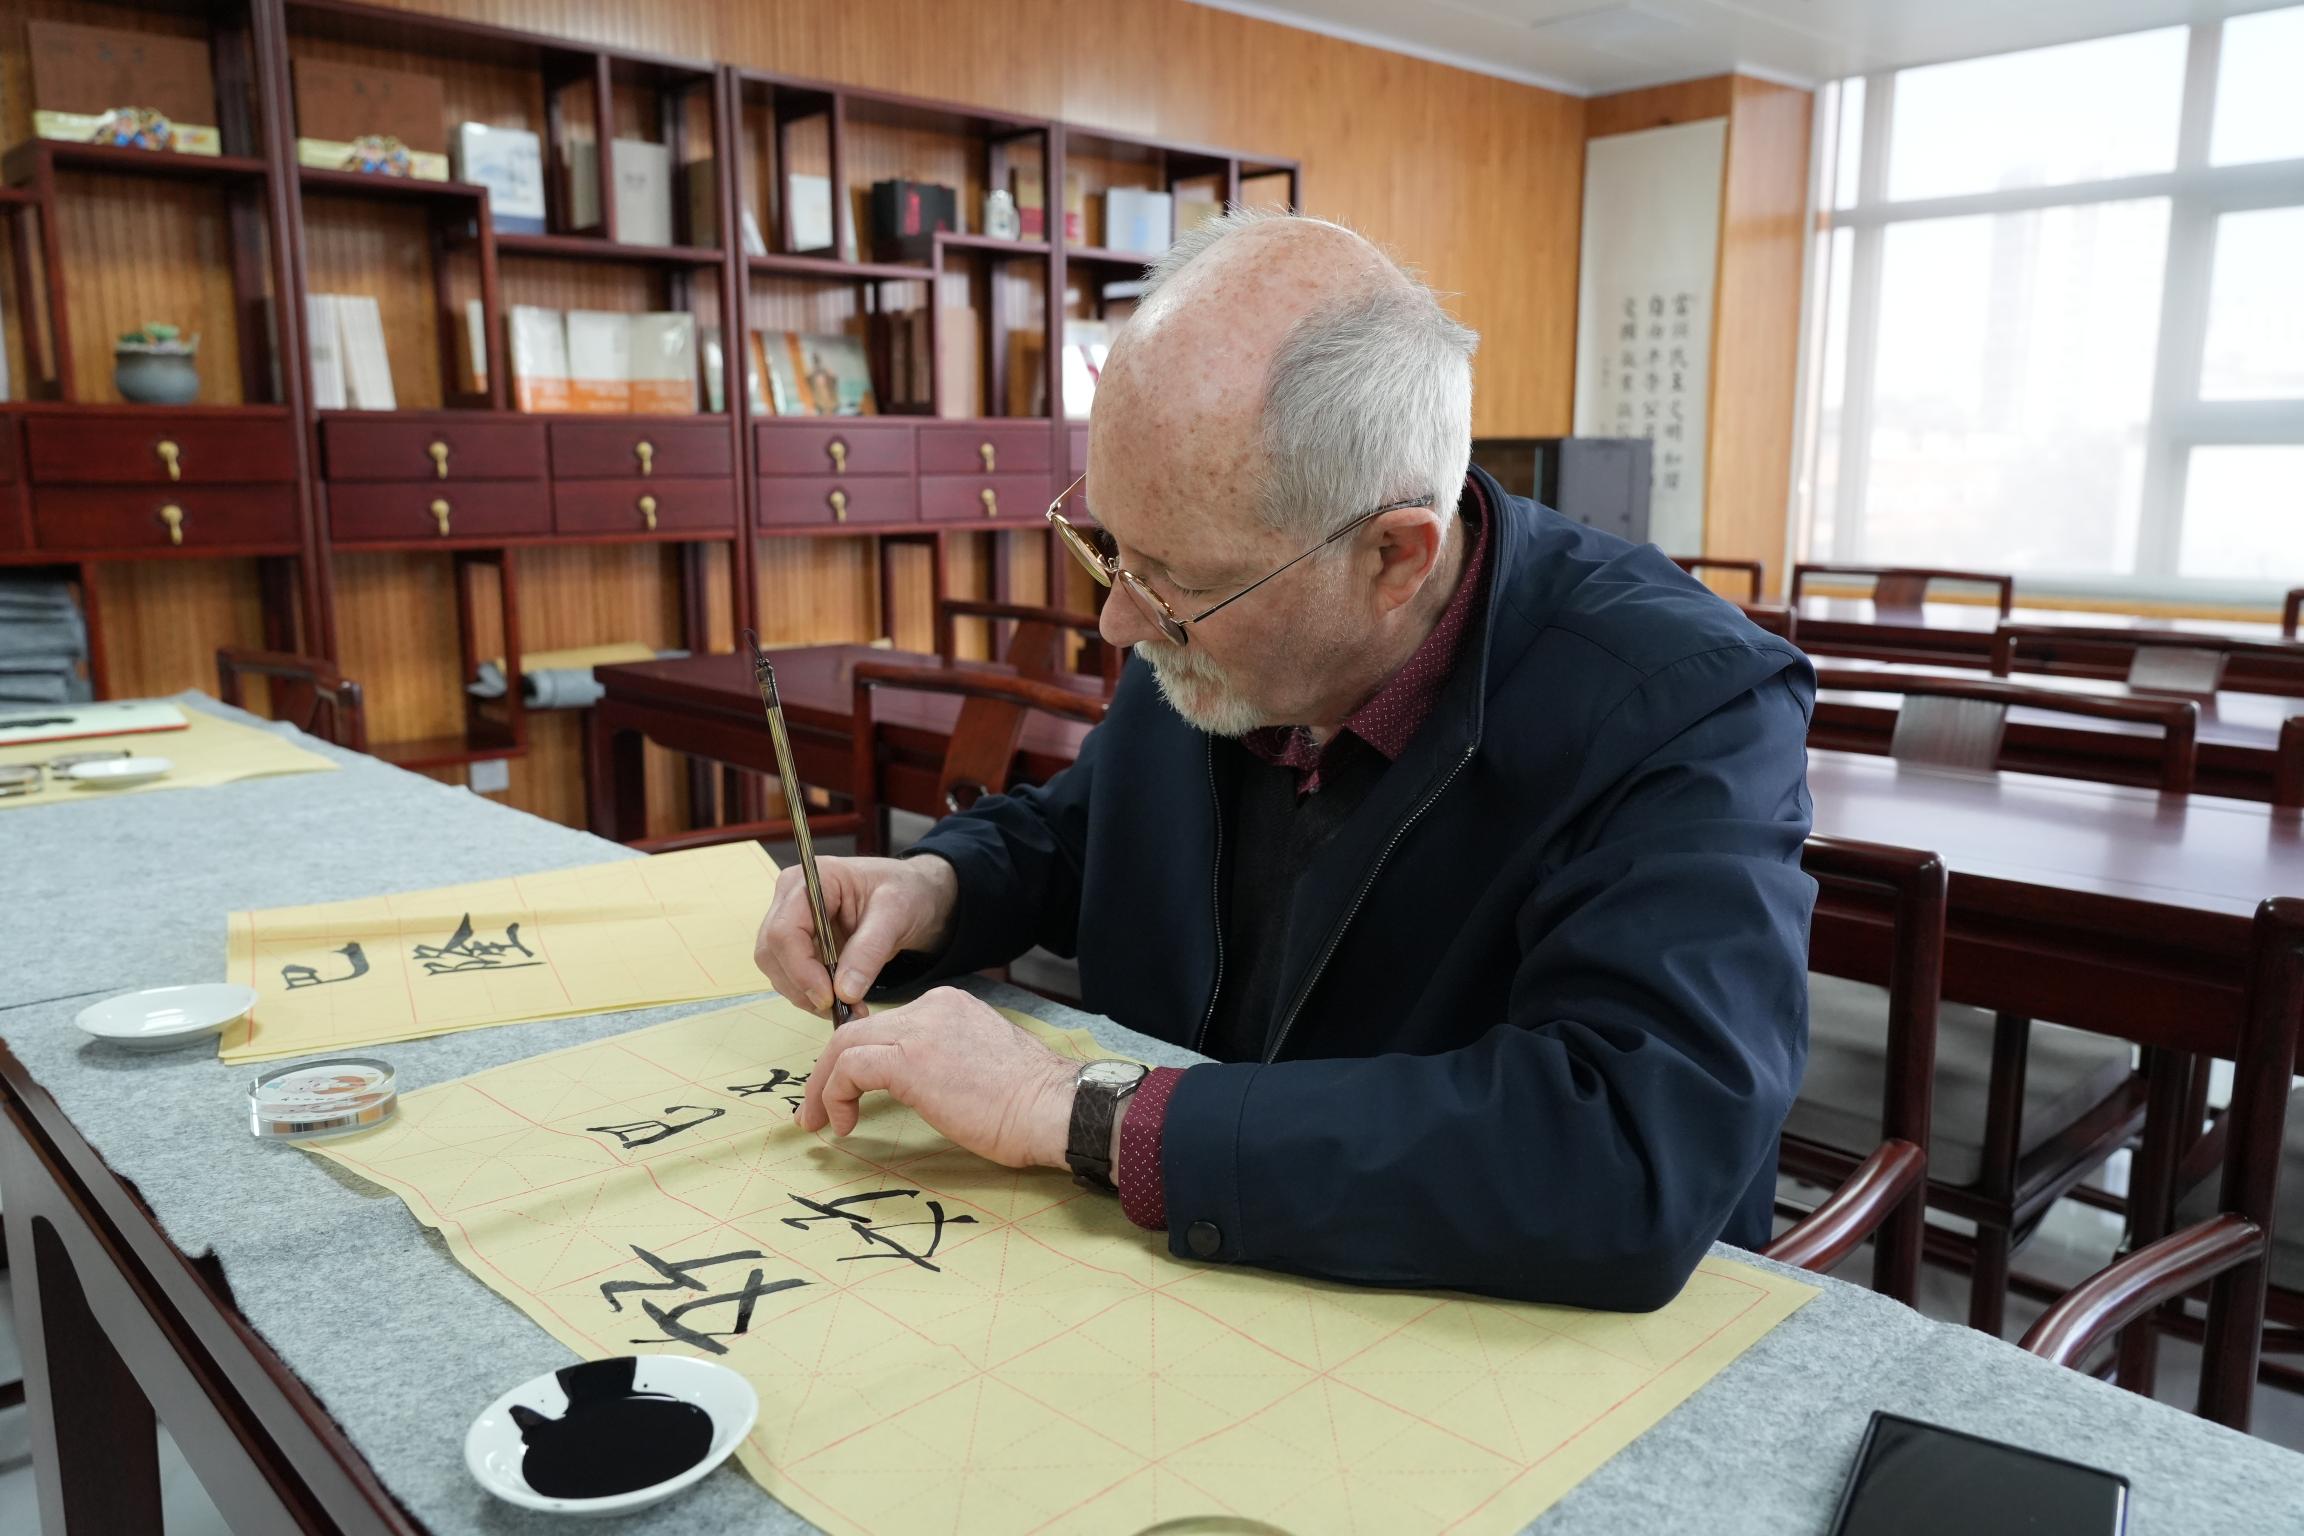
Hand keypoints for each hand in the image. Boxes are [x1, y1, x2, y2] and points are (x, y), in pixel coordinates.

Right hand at [753, 854, 958, 1018]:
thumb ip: (869, 950)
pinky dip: (812, 996)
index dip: (800, 969)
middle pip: (772, 953)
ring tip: (848, 1007)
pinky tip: (842, 1001)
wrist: (911, 896)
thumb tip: (844, 992)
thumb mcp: (895, 914)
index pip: (784, 930)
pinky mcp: (798, 945)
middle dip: (802, 987)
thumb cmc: (904, 892)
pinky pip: (791, 977)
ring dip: (806, 996)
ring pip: (777, 970)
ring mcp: (791, 922)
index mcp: (810, 880)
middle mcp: (790, 899)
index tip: (830, 997)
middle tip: (841, 1009)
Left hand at [795, 987, 1077, 1168]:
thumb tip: (916, 1085)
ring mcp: (919, 1031)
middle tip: (816, 1110)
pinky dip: (835, 1096)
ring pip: (844, 1045)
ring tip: (820, 1122)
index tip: (850, 1093)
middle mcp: (930, 1008)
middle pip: (857, 1030)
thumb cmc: (1028, 1103)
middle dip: (827, 1072)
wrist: (1054, 1107)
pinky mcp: (909, 1061)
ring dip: (822, 1087)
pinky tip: (844, 1125)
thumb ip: (943, 1060)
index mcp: (948, 1006)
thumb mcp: (978, 1064)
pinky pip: (849, 1069)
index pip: (887, 1025)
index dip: (858, 1060)